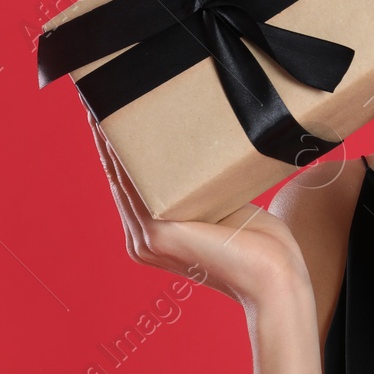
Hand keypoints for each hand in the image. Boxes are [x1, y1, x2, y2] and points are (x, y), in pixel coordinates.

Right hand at [87, 113, 312, 310]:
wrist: (274, 278)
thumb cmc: (259, 244)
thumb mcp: (222, 206)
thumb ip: (201, 186)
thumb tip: (203, 148)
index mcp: (153, 236)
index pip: (128, 184)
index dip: (113, 148)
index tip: (108, 112)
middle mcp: (142, 240)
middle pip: (118, 176)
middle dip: (106, 135)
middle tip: (98, 95)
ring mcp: (148, 239)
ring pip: (122, 176)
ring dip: (109, 138)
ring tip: (103, 102)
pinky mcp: (159, 234)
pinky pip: (136, 185)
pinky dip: (125, 155)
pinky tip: (121, 129)